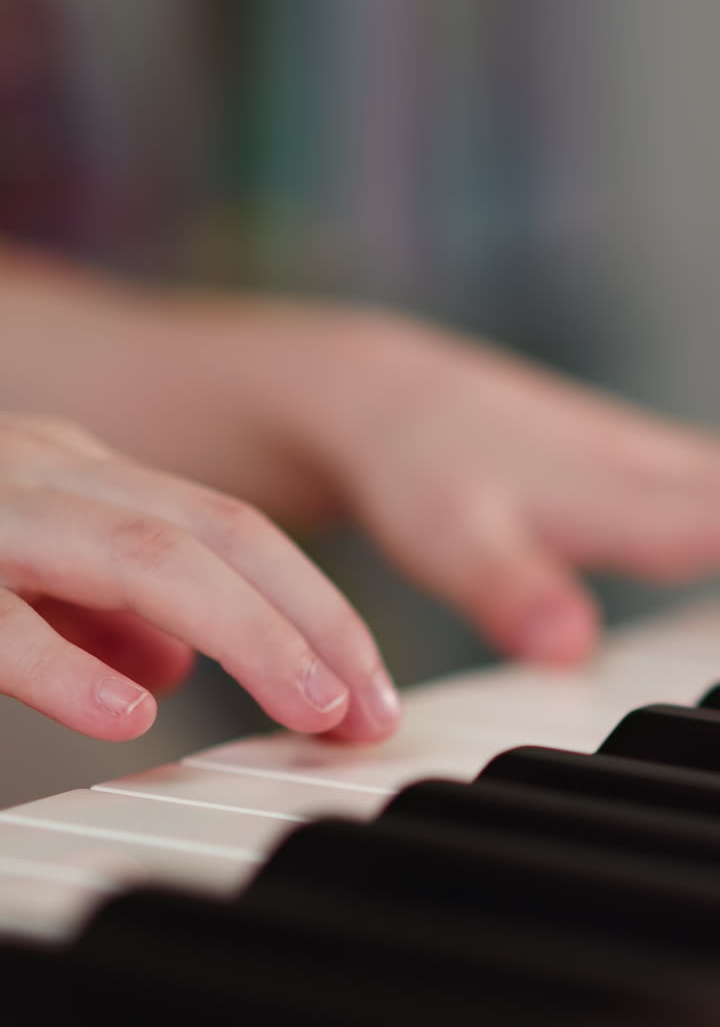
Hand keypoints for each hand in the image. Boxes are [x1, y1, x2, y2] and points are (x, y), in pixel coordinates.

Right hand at [0, 415, 398, 742]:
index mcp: (84, 476)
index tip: (369, 690)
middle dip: (311, 621)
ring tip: (311, 707)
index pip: (231, 529)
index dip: (316, 608)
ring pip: (144, 555)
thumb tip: (179, 668)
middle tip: (370, 712)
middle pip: (216, 534)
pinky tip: (127, 716)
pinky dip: (67, 668)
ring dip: (246, 633)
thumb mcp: (30, 564)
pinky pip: (4, 620)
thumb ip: (103, 608)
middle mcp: (52, 475)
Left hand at [291, 312, 719, 665]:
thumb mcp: (450, 533)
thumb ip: (510, 588)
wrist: (376, 395)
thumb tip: (571, 647)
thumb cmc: (412, 463)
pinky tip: (716, 516)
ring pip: (716, 478)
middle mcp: (642, 468)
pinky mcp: (616, 453)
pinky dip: (717, 500)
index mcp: (618, 496)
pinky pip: (701, 475)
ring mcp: (632, 453)